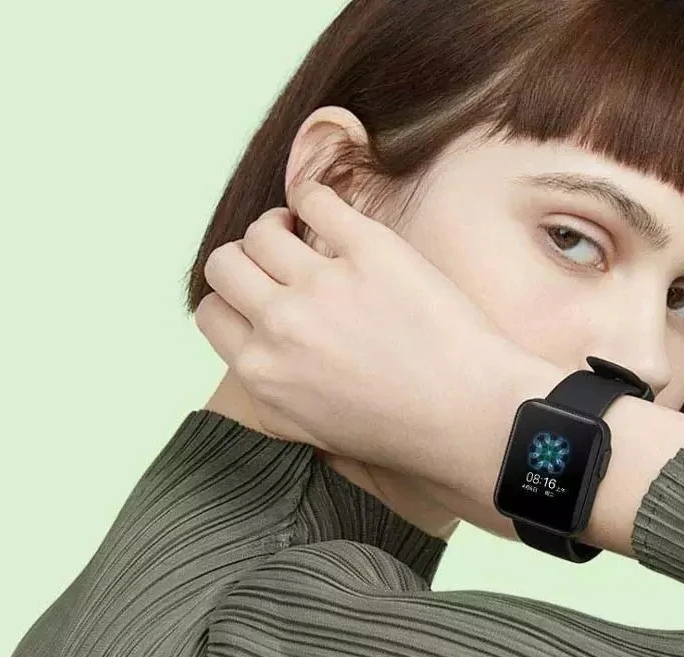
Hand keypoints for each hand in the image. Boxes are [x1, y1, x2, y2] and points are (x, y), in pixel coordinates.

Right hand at [195, 179, 537, 485]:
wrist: (471, 417)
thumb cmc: (403, 432)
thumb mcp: (315, 432)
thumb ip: (273, 393)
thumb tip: (254, 357)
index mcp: (263, 374)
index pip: (212, 314)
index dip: (233, 301)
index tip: (261, 297)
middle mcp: (281, 327)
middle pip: (225, 265)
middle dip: (247, 260)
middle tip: (281, 264)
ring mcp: (322, 285)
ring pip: (262, 230)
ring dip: (278, 227)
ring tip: (307, 234)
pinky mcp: (368, 250)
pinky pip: (316, 199)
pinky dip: (315, 198)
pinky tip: (331, 213)